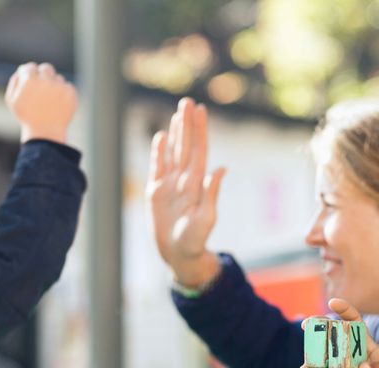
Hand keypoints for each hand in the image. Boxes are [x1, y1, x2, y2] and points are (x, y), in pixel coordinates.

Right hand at [5, 62, 77, 143]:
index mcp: (30, 80)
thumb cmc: (27, 117)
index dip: (30, 73)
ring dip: (54, 86)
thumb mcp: (12, 101)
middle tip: (42, 88)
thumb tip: (21, 71)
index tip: (32, 81)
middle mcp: (45, 80)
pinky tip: (58, 104)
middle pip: (46, 68)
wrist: (46, 133)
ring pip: (58, 78)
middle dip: (44, 75)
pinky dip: (64, 93)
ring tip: (49, 101)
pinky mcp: (70, 93)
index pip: (31, 67)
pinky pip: (68, 86)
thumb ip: (15, 82)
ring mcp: (59, 86)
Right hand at [146, 98, 225, 287]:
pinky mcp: (156, 192)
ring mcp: (170, 185)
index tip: (200, 110)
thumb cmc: (195, 240)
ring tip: (178, 113)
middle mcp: (184, 180)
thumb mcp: (205, 219)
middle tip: (188, 102)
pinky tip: (161, 136)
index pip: (198, 150)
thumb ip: (212, 194)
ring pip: (173, 152)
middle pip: (186, 146)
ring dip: (176, 133)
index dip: (198, 130)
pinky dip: (159, 152)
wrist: (179, 255)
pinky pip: (157, 167)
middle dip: (187, 124)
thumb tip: (222, 169)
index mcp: (196, 183)